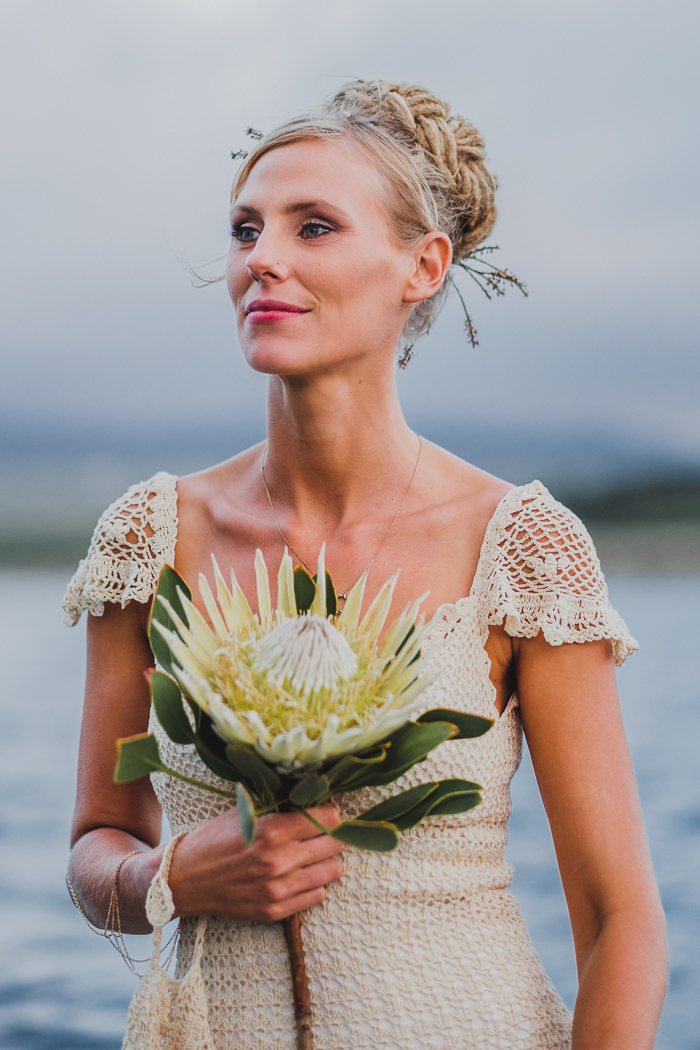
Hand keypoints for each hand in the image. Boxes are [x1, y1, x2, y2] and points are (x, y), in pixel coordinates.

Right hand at [165, 804, 344, 922]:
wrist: (183, 880)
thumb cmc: (212, 840)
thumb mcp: (243, 812)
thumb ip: (278, 808)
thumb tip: (312, 798)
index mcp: (272, 830)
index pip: (328, 819)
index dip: (328, 814)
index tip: (322, 814)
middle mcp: (280, 861)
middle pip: (335, 845)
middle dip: (330, 836)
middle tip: (319, 834)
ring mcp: (279, 889)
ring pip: (332, 872)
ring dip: (326, 861)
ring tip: (311, 855)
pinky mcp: (275, 911)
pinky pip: (317, 896)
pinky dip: (314, 884)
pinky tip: (299, 875)